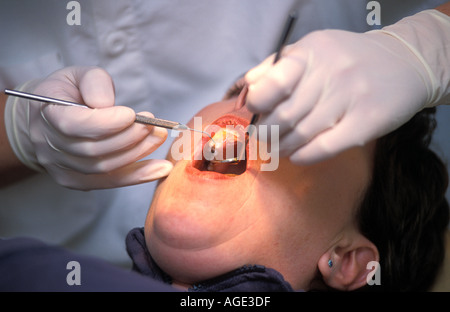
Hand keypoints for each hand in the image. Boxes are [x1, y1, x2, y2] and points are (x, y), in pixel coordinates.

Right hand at [5, 66, 172, 189]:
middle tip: (154, 125)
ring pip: (104, 168)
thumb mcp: (78, 75)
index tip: (132, 114)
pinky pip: (111, 182)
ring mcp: (62, 168)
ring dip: (137, 154)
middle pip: (93, 150)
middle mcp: (49, 146)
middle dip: (129, 137)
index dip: (106, 123)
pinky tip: (161, 169)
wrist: (49, 117)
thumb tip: (108, 104)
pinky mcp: (77, 181)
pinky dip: (138, 176)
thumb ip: (95, 83)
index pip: (74, 125)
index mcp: (46, 115)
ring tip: (158, 138)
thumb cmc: (68, 93)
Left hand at [245, 10, 448, 164]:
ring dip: (282, 147)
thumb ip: (278, 65)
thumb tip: (246, 86)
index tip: (254, 113)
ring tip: (276, 149)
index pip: (273, 83)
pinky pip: (325, 147)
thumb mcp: (314, 49)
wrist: (406, 63)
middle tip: (261, 138)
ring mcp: (350, 97)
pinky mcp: (366, 122)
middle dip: (266, 133)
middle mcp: (331, 73)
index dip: (257, 103)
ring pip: (302, 134)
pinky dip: (304, 156)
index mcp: (313, 53)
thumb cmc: (348, 59)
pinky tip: (296, 156)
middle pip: (284, 115)